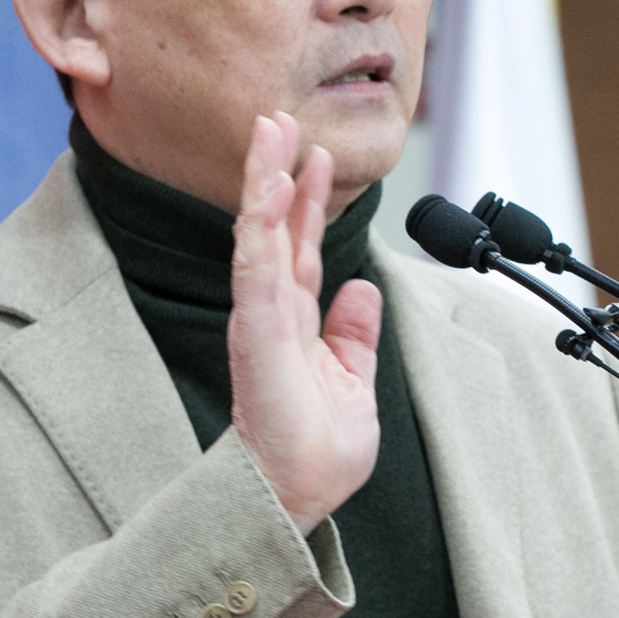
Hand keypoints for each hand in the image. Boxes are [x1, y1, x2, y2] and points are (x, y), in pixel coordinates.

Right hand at [228, 111, 381, 536]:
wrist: (300, 497)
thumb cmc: (320, 450)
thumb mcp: (354, 380)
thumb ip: (354, 332)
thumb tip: (362, 286)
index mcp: (297, 320)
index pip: (300, 246)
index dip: (306, 200)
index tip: (313, 153)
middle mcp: (273, 311)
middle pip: (275, 228)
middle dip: (277, 172)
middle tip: (277, 120)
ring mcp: (261, 319)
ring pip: (259, 235)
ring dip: (265, 182)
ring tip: (269, 132)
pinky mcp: (255, 333)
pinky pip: (257, 268)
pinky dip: (262, 225)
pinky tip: (270, 187)